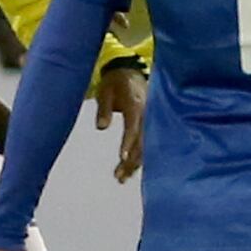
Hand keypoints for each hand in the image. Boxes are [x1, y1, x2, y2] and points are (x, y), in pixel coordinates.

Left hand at [92, 63, 146, 181]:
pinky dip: (138, 157)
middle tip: (119, 176)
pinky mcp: (148, 125)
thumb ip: (104, 108)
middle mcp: (146, 114)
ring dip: (134, 163)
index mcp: (136, 104)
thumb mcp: (105, 90)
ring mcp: (149, 120)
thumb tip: (101, 127)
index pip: (133, 126)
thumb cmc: (115, 81)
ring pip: (144, 146)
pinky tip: (129, 171)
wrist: (130, 71)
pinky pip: (145, 144)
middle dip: (131, 160)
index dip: (128, 142)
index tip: (122, 156)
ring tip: (121, 179)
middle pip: (141, 141)